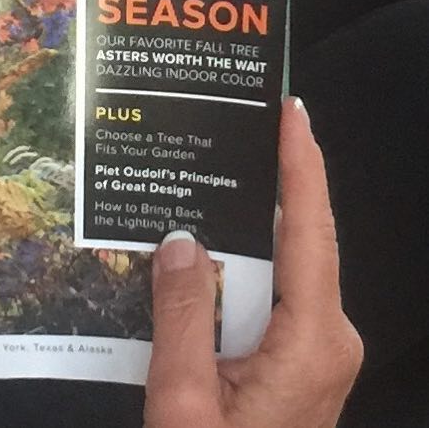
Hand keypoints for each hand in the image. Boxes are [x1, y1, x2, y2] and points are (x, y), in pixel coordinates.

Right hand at [144, 97, 362, 427]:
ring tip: (212, 175)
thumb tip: (181, 240)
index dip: (301, 163)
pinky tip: (206, 247)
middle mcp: (328, 335)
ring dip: (249, 224)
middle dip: (269, 180)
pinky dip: (243, 262)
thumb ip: (182, 313)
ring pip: (283, 265)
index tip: (291, 111)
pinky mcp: (298, 358)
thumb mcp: (183, 398)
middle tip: (235, 127)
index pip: (309, 230)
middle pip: (300, 238)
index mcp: (312, 338)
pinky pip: (272, 291)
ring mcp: (317, 348)